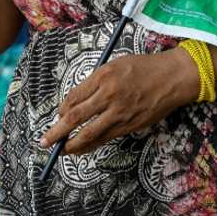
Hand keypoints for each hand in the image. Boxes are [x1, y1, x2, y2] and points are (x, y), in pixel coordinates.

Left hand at [40, 48, 198, 155]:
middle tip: (44, 141)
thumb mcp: (116, 65)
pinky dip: (91, 145)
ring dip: (72, 144)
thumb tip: (80, 101)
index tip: (58, 115)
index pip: (74, 97)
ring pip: (89, 133)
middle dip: (57, 132)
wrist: (173, 77)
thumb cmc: (144, 67)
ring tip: (60, 150)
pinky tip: (82, 148)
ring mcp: (119, 113)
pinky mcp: (130, 125)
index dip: (62, 109)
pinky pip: (105, 138)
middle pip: (75, 117)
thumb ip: (98, 82)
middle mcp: (109, 95)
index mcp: (103, 76)